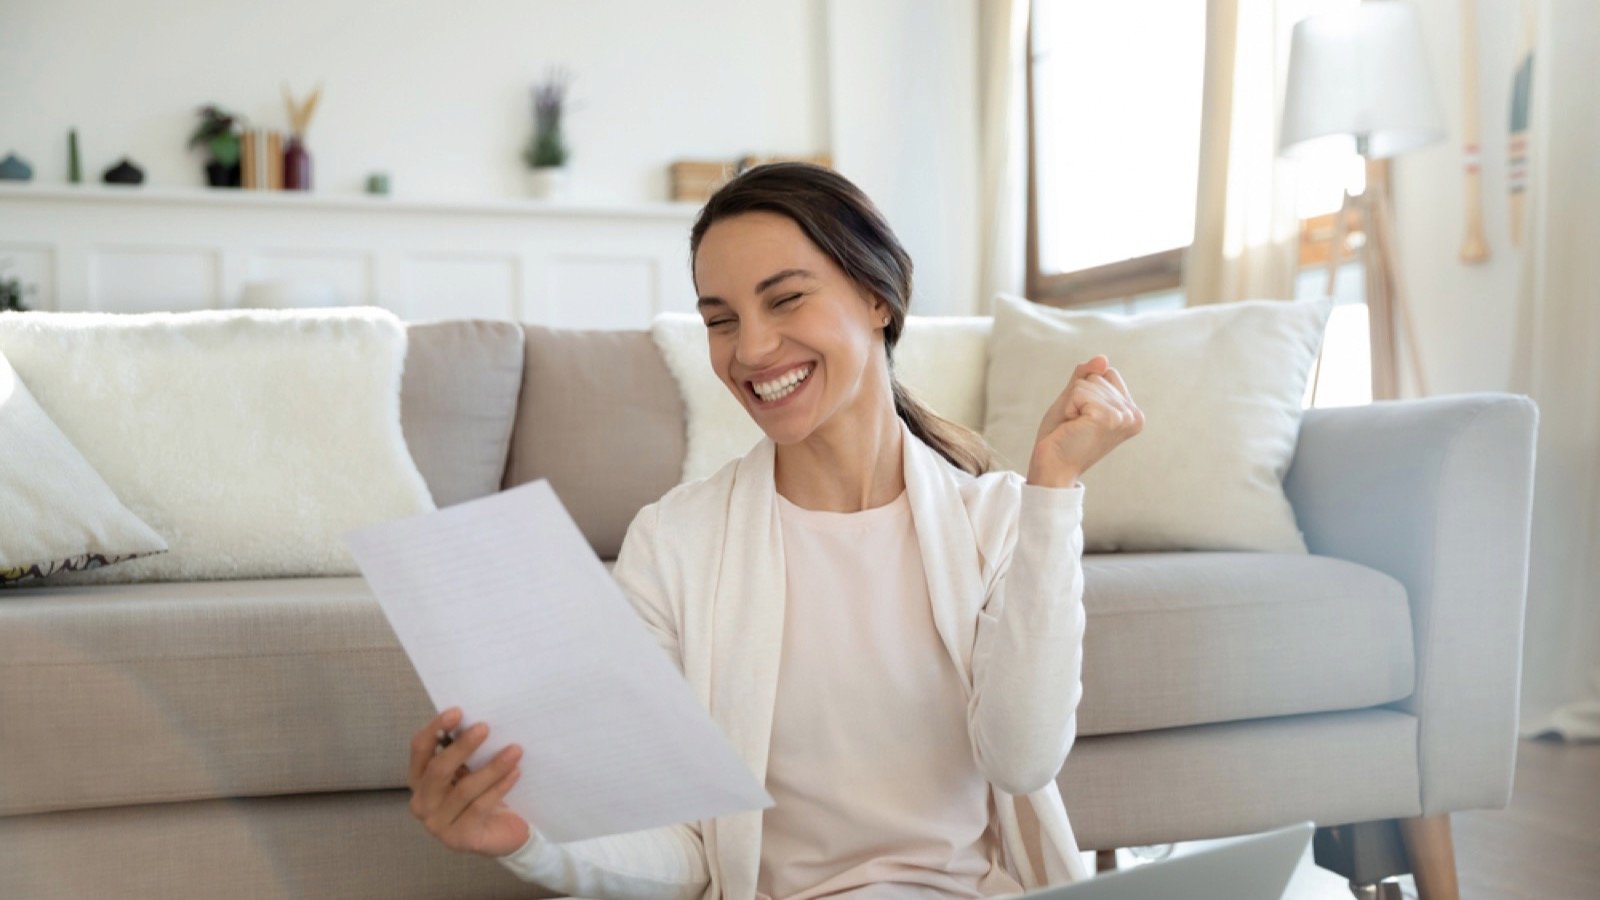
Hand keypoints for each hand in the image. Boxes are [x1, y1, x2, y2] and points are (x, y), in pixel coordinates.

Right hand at [407, 707, 529, 856]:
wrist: (502, 833)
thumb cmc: (482, 794)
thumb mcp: (469, 770)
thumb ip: (464, 752)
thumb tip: (475, 721)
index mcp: (419, 780)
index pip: (420, 750)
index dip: (435, 729)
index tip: (457, 711)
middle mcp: (422, 803)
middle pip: (438, 770)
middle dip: (462, 747)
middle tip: (485, 728)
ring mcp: (437, 824)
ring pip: (464, 789)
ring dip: (492, 767)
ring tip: (515, 750)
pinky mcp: (459, 838)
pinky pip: (480, 806)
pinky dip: (499, 787)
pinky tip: (515, 772)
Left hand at [1028, 355, 1143, 487]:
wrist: (1052, 468)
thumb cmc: (1061, 438)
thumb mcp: (1073, 400)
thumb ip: (1086, 377)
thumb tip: (1102, 358)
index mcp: (1131, 412)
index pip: (1107, 373)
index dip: (1085, 391)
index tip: (1082, 418)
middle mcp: (1134, 415)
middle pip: (1098, 376)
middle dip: (1078, 397)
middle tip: (1076, 426)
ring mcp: (1123, 417)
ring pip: (1088, 382)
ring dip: (1072, 403)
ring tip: (1074, 428)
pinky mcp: (1108, 418)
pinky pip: (1079, 391)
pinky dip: (1069, 406)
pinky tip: (1073, 427)